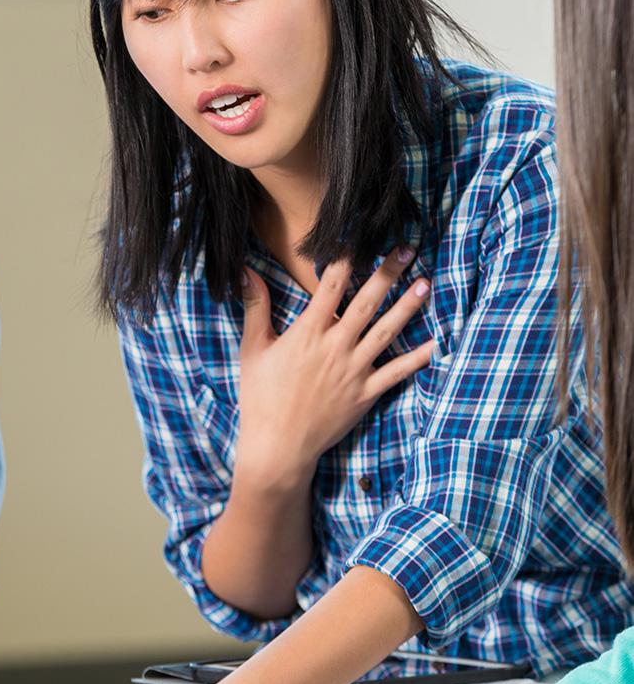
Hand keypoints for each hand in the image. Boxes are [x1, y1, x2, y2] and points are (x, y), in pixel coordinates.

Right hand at [236, 248, 432, 487]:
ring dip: (408, 306)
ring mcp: (354, 370)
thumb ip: (256, 307)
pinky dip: (418, 359)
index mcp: (307, 332)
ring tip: (426, 283)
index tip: (358, 236)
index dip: (344, 258)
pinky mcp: (366, 394)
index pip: (329, 286)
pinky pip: (397, 373)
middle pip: (366, 302)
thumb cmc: (260, 397)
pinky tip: (436, 343)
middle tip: (407, 249)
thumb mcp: (253, 349)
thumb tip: (246, 271)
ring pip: (387, 332)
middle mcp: (335, 346)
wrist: (277, 447)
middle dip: (388, 273)